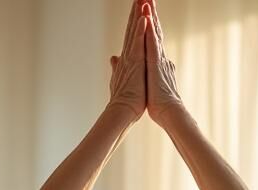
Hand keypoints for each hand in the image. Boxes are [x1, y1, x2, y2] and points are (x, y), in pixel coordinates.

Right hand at [108, 0, 146, 118]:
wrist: (123, 112)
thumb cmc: (126, 99)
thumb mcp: (122, 79)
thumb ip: (118, 66)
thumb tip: (113, 58)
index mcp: (128, 58)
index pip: (131, 34)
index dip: (134, 19)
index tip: (137, 5)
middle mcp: (128, 54)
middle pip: (131, 28)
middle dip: (135, 10)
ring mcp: (131, 57)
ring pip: (134, 31)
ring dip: (137, 15)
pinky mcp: (134, 63)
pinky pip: (138, 43)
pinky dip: (140, 30)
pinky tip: (144, 18)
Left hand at [143, 1, 183, 122]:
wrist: (169, 114)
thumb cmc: (160, 102)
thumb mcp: (152, 81)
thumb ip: (151, 69)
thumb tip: (158, 63)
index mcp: (156, 60)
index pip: (152, 37)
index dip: (148, 22)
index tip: (145, 7)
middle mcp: (160, 56)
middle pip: (154, 29)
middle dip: (150, 11)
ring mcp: (159, 59)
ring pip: (154, 33)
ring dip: (151, 16)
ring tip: (147, 0)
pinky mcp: (156, 65)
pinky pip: (153, 45)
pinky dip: (150, 32)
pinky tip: (148, 20)